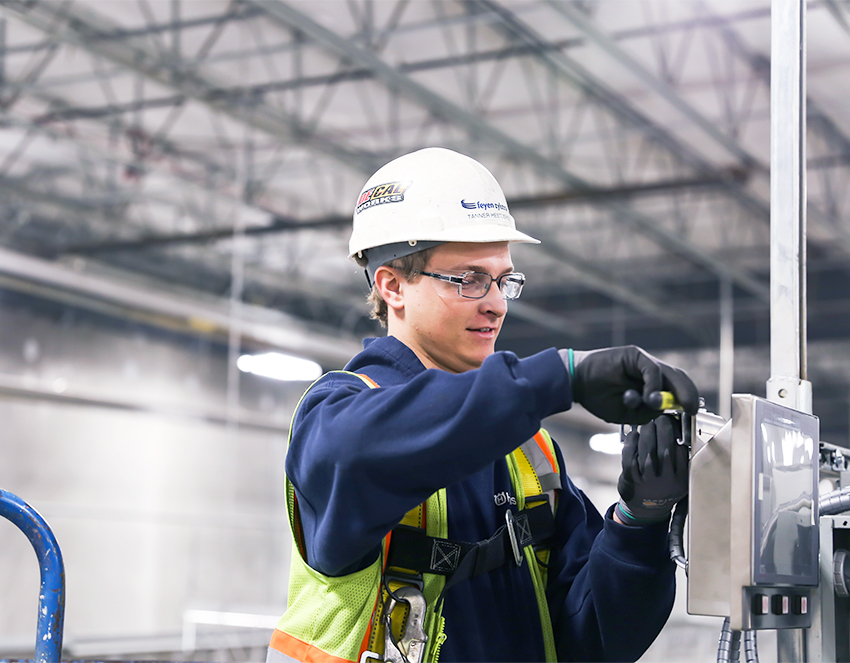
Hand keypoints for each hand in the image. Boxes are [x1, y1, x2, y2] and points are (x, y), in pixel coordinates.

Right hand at [564, 345, 698, 424]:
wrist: (576, 383)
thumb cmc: (599, 398)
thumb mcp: (626, 414)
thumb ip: (646, 413)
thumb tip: (663, 409)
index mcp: (651, 386)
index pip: (677, 389)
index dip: (687, 400)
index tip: (692, 414)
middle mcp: (651, 372)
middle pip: (679, 379)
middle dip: (688, 394)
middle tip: (691, 410)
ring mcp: (643, 362)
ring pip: (669, 373)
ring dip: (669, 392)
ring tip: (661, 405)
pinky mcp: (634, 355)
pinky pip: (652, 370)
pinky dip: (653, 385)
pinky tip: (648, 398)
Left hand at [617, 415, 687, 524]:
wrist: (646, 509)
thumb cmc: (663, 489)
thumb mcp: (680, 480)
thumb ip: (681, 462)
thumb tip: (678, 434)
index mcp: (681, 480)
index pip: (681, 452)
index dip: (676, 434)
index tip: (674, 422)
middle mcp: (666, 482)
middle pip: (665, 450)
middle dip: (663, 430)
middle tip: (661, 418)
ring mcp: (648, 481)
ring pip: (647, 452)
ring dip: (647, 433)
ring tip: (648, 423)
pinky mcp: (632, 479)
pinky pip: (630, 457)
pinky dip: (631, 443)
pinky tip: (634, 434)